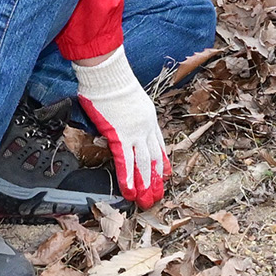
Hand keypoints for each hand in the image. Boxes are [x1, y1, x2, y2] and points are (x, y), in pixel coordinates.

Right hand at [71, 49, 167, 206]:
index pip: (158, 145)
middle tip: (156, 196)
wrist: (110, 75)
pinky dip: (128, 178)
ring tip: (144, 200)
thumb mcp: (132, 99)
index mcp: (149, 118)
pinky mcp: (119, 135)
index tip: (165, 175)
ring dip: (144, 184)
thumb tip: (123, 123)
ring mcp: (134, 133)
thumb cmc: (115, 82)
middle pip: (153, 159)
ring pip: (142, 164)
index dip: (162, 161)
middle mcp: (146, 128)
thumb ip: (131, 115)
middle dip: (155, 179)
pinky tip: (129, 191)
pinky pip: (125, 161)